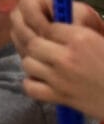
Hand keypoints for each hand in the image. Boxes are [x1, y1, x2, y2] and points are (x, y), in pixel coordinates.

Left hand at [11, 0, 103, 118]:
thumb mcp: (102, 41)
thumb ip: (81, 33)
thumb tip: (60, 27)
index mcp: (81, 39)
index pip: (49, 27)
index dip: (51, 32)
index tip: (57, 37)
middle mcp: (66, 57)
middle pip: (33, 44)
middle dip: (39, 46)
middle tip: (49, 51)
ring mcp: (59, 78)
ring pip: (28, 63)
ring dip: (35, 64)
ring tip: (46, 66)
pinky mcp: (58, 96)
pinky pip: (30, 86)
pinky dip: (33, 84)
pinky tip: (43, 81)